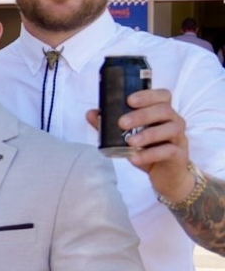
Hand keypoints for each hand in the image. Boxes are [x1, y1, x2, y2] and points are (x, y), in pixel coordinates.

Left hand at [86, 87, 194, 201]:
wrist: (165, 175)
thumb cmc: (147, 149)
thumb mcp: (127, 136)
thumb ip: (109, 125)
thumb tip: (91, 113)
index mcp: (162, 112)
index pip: (162, 95)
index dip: (148, 95)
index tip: (129, 100)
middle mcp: (174, 121)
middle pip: (164, 110)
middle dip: (142, 115)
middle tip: (122, 123)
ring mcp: (178, 137)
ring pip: (170, 129)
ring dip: (148, 134)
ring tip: (130, 142)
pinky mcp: (179, 155)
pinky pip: (168, 151)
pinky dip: (151, 154)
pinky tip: (135, 158)